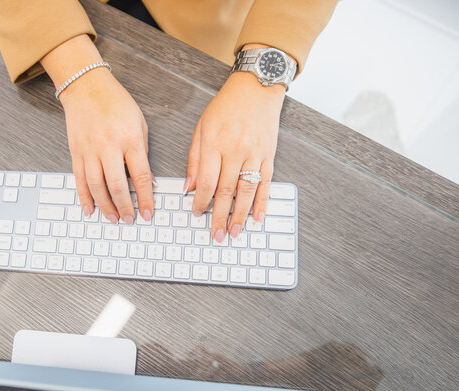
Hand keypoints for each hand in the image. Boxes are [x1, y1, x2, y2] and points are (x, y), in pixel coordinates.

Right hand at [42, 34, 154, 223]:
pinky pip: (80, 180)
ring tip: (113, 218)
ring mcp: (90, 150)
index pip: (141, 176)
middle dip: (125, 207)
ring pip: (97, 186)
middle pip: (118, 185)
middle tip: (130, 220)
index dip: (146, 198)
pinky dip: (84, 197)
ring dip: (105, 206)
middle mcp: (109, 146)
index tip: (148, 213)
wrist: (86, 87)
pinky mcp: (76, 152)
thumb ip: (143, 152)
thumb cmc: (116, 103)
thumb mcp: (139, 123)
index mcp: (130, 139)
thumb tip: (147, 181)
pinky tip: (89, 209)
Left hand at [185, 59, 285, 242]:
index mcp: (215, 144)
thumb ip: (195, 159)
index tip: (197, 214)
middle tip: (215, 235)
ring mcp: (255, 153)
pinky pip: (266, 183)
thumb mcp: (201, 128)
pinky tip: (258, 217)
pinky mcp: (270, 154)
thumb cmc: (225, 107)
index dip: (201, 201)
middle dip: (219, 216)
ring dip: (240, 215)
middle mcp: (235, 150)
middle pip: (226, 190)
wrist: (257, 87)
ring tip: (234, 232)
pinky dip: (263, 202)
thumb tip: (189, 187)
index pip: (207, 180)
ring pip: (246, 191)